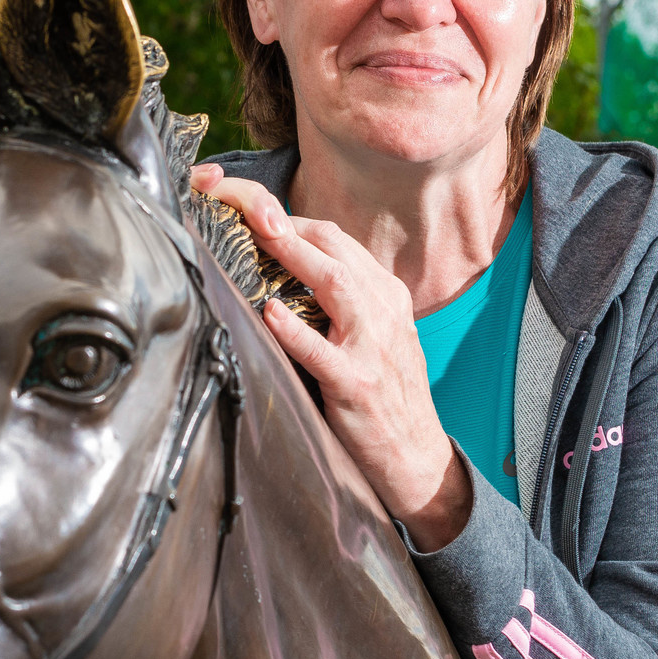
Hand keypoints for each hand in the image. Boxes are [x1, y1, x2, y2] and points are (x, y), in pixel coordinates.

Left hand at [188, 164, 470, 547]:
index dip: (288, 217)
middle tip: (241, 202)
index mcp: (383, 293)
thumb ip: (339, 298)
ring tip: (259, 235)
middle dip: (284, 221)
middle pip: (333, 247)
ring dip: (293, 256)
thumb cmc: (384, 391)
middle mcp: (382, 309)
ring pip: (335, 284)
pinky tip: (269, 313)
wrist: (416, 455)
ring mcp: (371, 346)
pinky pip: (322, 351)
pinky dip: (295, 330)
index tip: (247, 204)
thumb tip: (284, 264)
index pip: (334, 238)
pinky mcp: (357, 385)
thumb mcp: (374, 332)